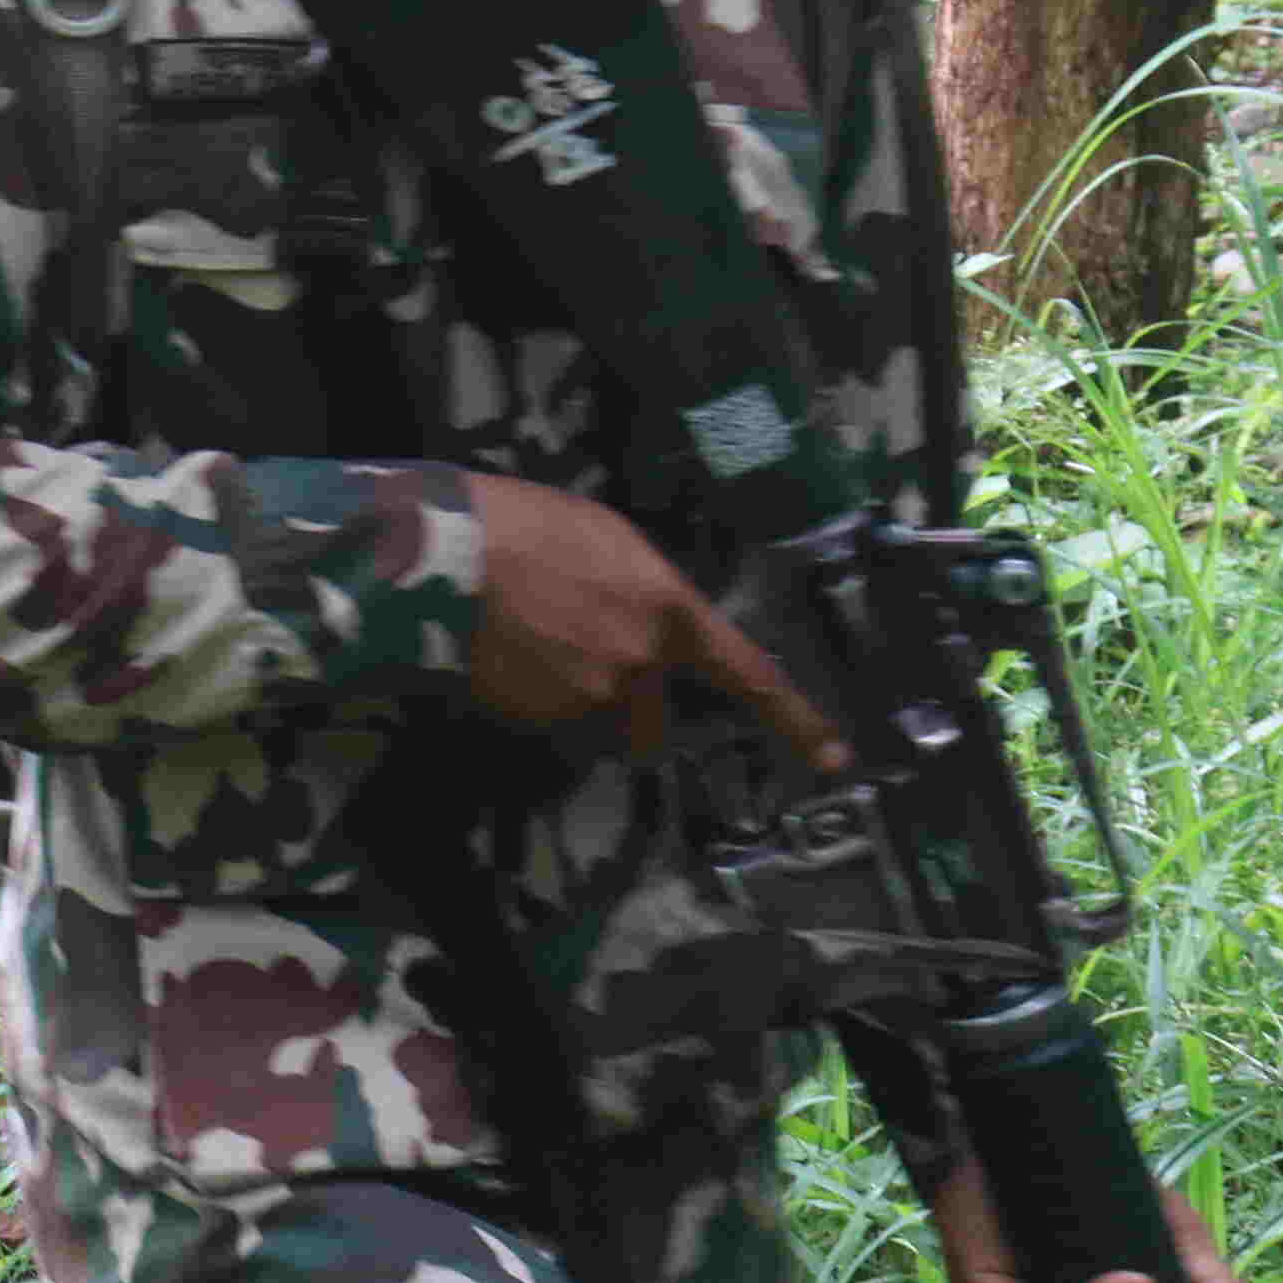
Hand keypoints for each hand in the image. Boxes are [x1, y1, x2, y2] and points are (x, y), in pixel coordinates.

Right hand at [455, 476, 847, 773]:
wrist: (446, 552)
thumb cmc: (526, 523)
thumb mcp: (605, 538)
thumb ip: (644, 590)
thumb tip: (646, 620)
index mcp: (668, 611)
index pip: (748, 675)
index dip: (797, 719)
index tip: (836, 758)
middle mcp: (640, 665)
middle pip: (650, 723)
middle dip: (626, 713)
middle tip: (576, 666)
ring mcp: (587, 698)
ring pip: (591, 723)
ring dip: (570, 703)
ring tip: (525, 646)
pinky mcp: (536, 719)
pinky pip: (545, 723)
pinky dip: (528, 701)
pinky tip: (500, 656)